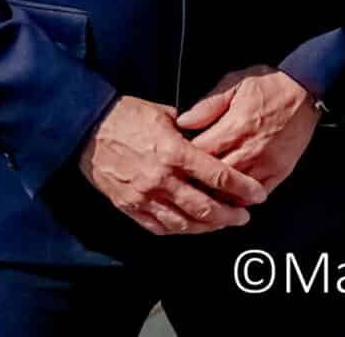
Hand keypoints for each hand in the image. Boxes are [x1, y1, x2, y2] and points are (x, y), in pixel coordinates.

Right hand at [77, 94, 269, 235]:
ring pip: (184, 224)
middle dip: (230, 215)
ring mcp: (145, 197)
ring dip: (208, 228)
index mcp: (175, 152)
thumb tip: (212, 132)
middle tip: (244, 217)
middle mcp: (162, 179)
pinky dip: (179, 230)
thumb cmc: (126, 115)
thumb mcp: (164, 112)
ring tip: (222, 224)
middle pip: (205, 208)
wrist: (86, 128)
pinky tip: (191, 228)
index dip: (243, 188)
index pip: (218, 176)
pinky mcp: (130, 207)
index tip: (258, 195)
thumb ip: (191, 127)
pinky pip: (160, 227)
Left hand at [175, 65, 321, 193]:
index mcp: (234, 127)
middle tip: (184, 184)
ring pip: (234, 192)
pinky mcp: (280, 171)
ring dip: (218, 195)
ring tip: (204, 196)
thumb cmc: (270, 84)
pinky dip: (242, 198)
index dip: (184, 161)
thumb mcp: (235, 83)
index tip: (175, 162)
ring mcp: (266, 163)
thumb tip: (184, 122)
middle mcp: (249, 150)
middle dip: (197, 183)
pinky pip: (257, 194)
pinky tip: (231, 198)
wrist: (307, 89)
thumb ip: (208, 105)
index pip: (199, 154)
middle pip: (214, 178)